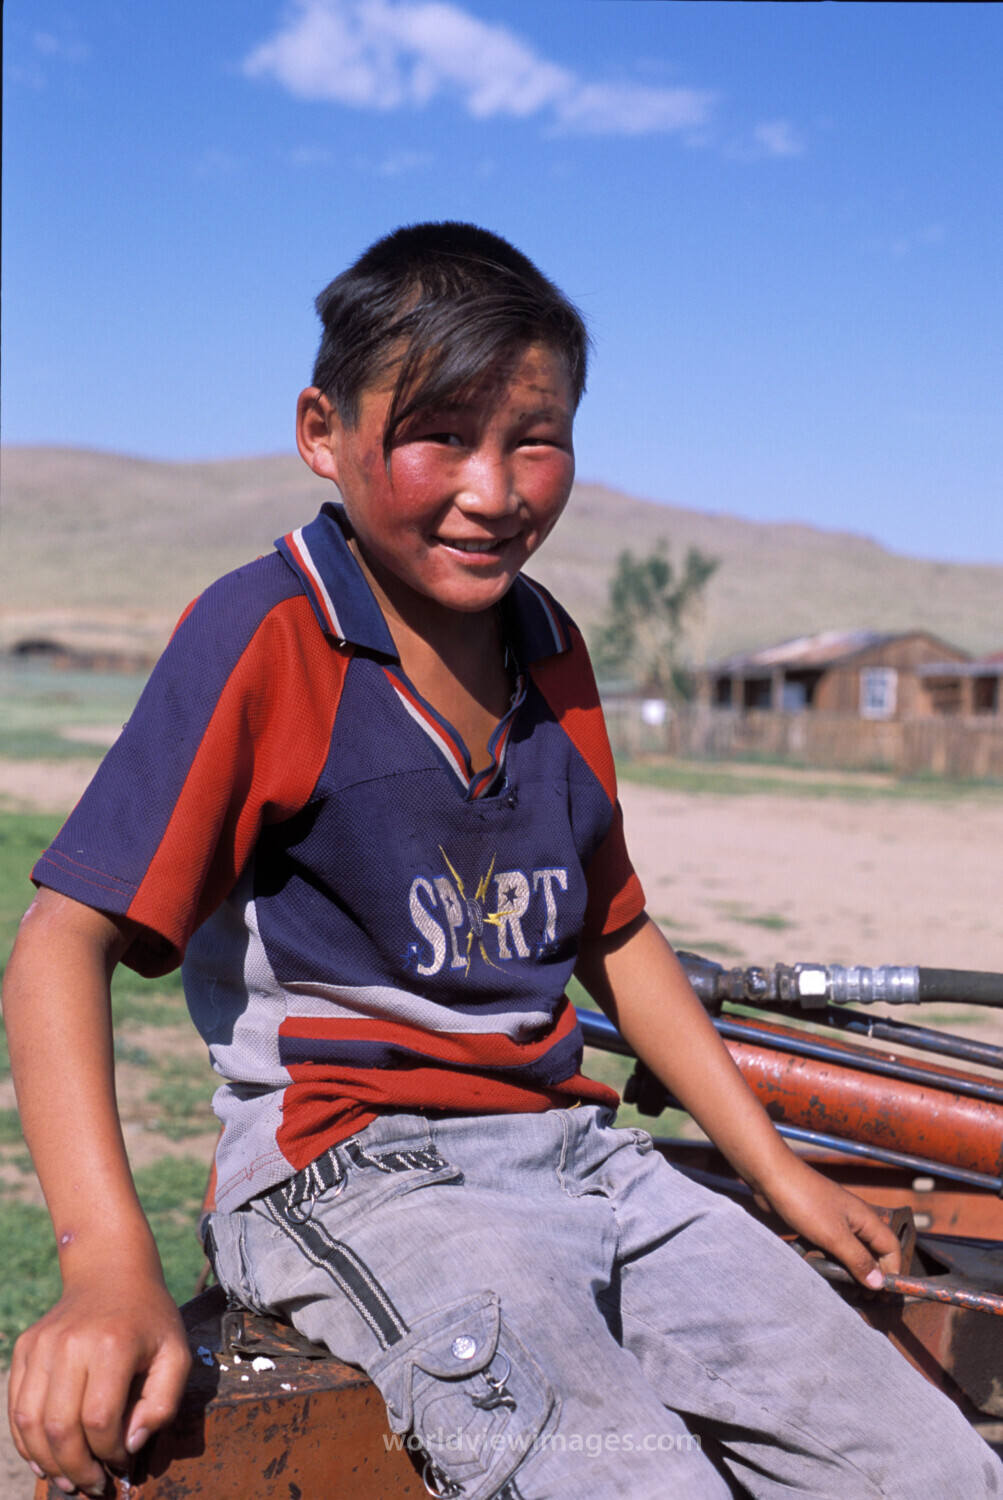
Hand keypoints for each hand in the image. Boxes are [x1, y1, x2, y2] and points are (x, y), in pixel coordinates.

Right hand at [8, 1272, 190, 1496]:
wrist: (112, 1272)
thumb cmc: (149, 1318)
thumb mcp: (176, 1353)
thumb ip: (163, 1403)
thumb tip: (131, 1445)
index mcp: (113, 1344)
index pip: (100, 1419)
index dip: (109, 1453)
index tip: (122, 1463)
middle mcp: (71, 1344)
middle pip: (60, 1427)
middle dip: (76, 1469)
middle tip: (93, 1487)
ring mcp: (43, 1345)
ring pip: (31, 1423)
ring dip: (48, 1463)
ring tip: (69, 1480)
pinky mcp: (26, 1348)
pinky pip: (16, 1407)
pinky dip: (26, 1441)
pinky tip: (46, 1459)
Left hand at [758, 1154, 901, 1288]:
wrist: (771, 1176)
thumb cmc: (804, 1201)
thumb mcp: (834, 1236)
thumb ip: (858, 1259)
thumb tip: (879, 1283)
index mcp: (866, 1219)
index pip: (891, 1249)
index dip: (893, 1272)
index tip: (884, 1296)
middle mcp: (854, 1220)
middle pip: (874, 1252)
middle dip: (873, 1275)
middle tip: (864, 1297)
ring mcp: (835, 1222)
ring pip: (852, 1252)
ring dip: (852, 1271)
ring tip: (847, 1291)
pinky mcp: (817, 1225)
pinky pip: (833, 1248)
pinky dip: (833, 1262)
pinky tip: (826, 1273)